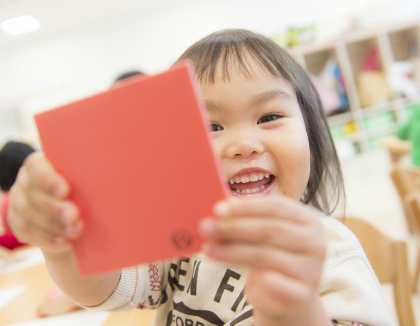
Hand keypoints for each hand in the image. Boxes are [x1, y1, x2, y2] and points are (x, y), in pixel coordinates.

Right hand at [7, 153, 82, 253]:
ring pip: (28, 215)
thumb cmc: (87, 192)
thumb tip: (108, 178)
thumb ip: (88, 179)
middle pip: (33, 195)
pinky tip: (64, 243)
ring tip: (76, 231)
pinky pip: (27, 232)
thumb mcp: (87, 183)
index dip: (48, 179)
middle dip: (55, 208)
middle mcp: (26, 181)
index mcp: (41, 164)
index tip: (66, 190)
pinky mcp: (19, 223)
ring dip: (54, 225)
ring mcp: (18, 202)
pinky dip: (46, 239)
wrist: (75, 217)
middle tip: (74, 216)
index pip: (37, 167)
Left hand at [199, 196, 327, 324]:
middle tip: (205, 228)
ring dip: (232, 251)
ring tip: (208, 249)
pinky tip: (234, 273)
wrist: (287, 297)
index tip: (217, 209)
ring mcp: (312, 270)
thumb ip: (247, 221)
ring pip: (266, 255)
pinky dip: (255, 279)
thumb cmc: (271, 257)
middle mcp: (315, 242)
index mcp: (307, 219)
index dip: (246, 207)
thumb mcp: (262, 235)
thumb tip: (216, 211)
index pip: (276, 207)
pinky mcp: (303, 295)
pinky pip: (275, 284)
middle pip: (270, 230)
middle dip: (233, 228)